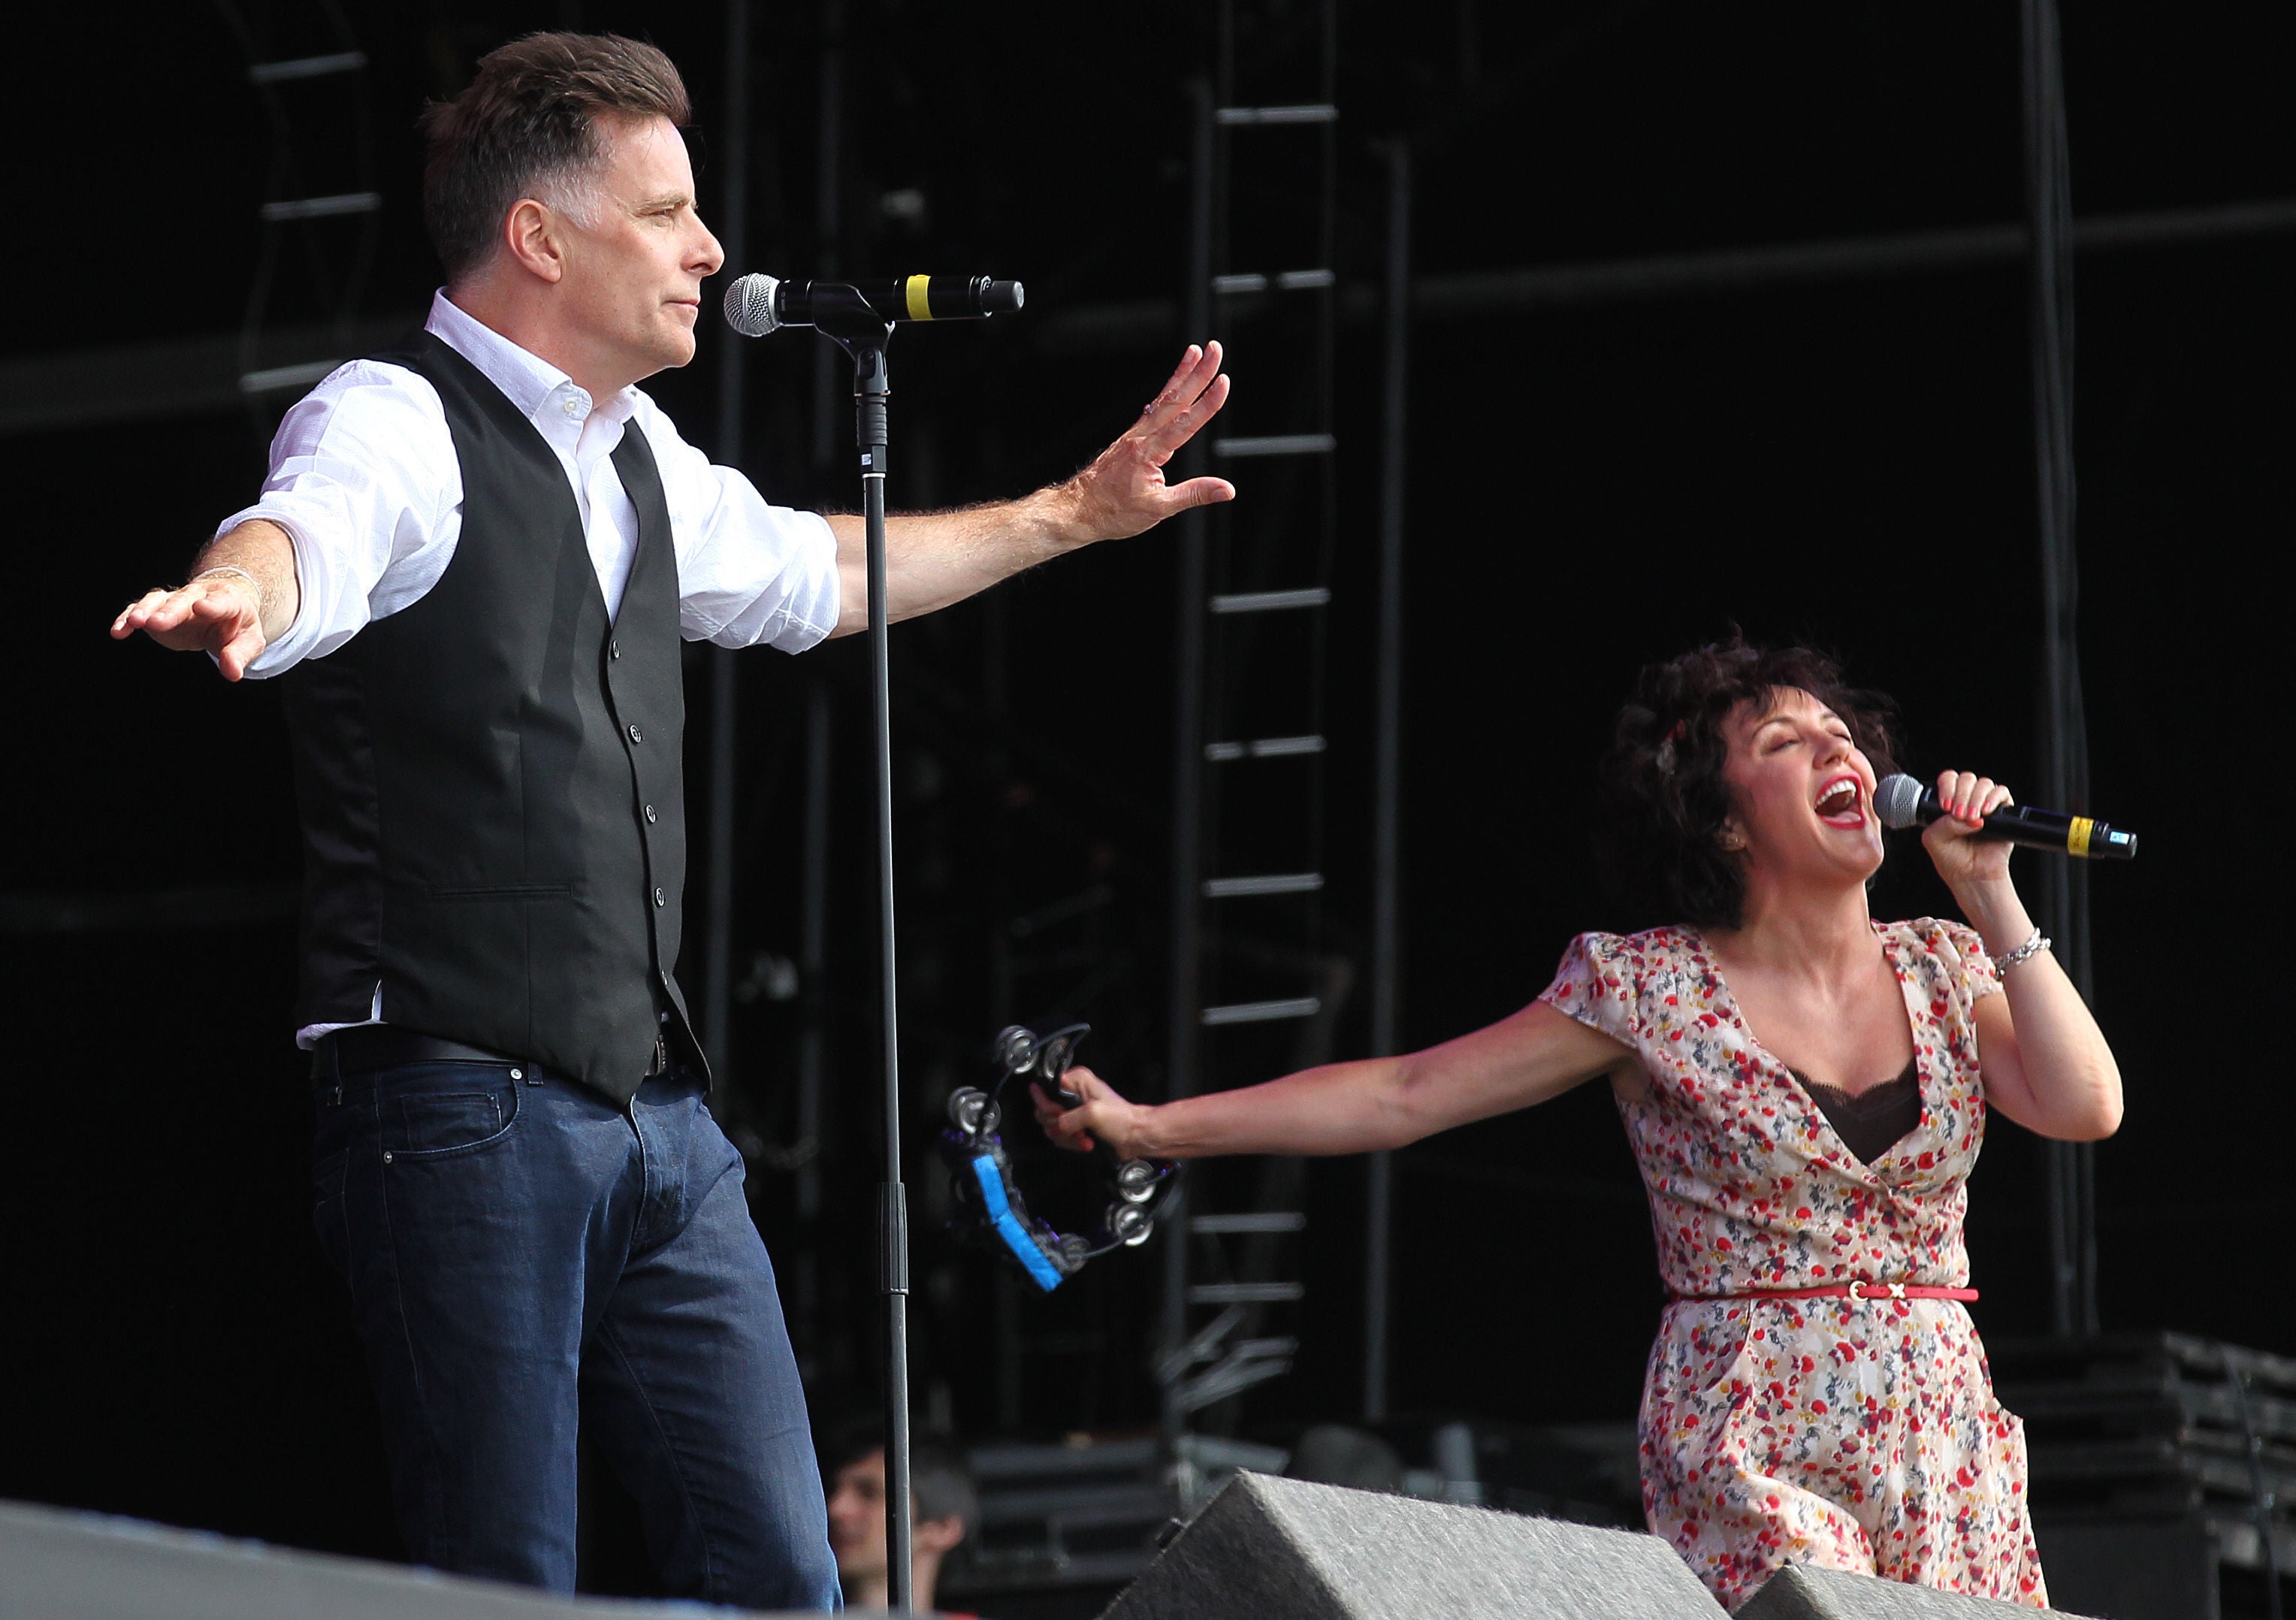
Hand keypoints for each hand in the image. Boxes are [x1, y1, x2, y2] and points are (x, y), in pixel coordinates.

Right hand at [110, 574, 268, 680]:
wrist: (221, 610)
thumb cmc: (237, 627)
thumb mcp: (248, 641)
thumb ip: (239, 655)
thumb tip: (232, 673)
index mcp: (227, 601)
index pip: (220, 601)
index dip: (211, 605)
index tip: (200, 608)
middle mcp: (198, 596)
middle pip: (184, 601)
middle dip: (170, 610)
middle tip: (157, 623)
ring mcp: (175, 601)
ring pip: (159, 600)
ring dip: (145, 610)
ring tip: (134, 622)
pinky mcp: (157, 610)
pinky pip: (139, 609)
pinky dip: (127, 618)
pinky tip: (118, 631)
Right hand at [1031, 1064, 1152, 1159]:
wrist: (1136, 1136)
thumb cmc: (1123, 1119)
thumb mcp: (1093, 1113)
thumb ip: (1068, 1118)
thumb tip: (1055, 1125)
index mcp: (1076, 1080)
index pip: (1044, 1088)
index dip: (1047, 1105)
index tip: (1058, 1115)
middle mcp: (1072, 1093)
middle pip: (1044, 1111)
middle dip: (1058, 1125)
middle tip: (1074, 1129)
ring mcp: (1073, 1111)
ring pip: (1052, 1127)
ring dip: (1068, 1137)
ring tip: (1084, 1137)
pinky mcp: (1076, 1126)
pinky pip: (1062, 1137)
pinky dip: (1072, 1143)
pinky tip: (1087, 1143)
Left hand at [1059, 343, 1236, 540]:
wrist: (1078, 509)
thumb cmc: (1114, 512)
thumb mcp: (1158, 509)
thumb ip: (1194, 494)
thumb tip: (1227, 490)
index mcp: (1148, 452)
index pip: (1185, 423)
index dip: (1207, 403)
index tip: (1223, 381)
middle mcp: (1141, 437)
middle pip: (1175, 399)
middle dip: (1197, 373)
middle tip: (1215, 349)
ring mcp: (1135, 434)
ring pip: (1163, 399)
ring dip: (1181, 374)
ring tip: (1196, 351)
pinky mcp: (1131, 437)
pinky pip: (1153, 409)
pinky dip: (1167, 392)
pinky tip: (1175, 383)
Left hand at [1921, 769, 2015, 891]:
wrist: (1972, 876)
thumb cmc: (1952, 859)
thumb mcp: (1934, 839)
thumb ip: (1943, 822)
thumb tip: (1966, 815)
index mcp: (1948, 802)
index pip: (1948, 779)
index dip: (1947, 787)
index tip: (1945, 806)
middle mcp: (1967, 800)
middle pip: (1966, 778)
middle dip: (1961, 794)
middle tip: (1959, 814)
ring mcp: (1984, 804)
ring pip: (1983, 783)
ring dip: (1976, 798)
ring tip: (1972, 819)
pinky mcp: (2003, 811)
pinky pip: (2002, 792)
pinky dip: (1994, 799)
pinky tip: (1986, 813)